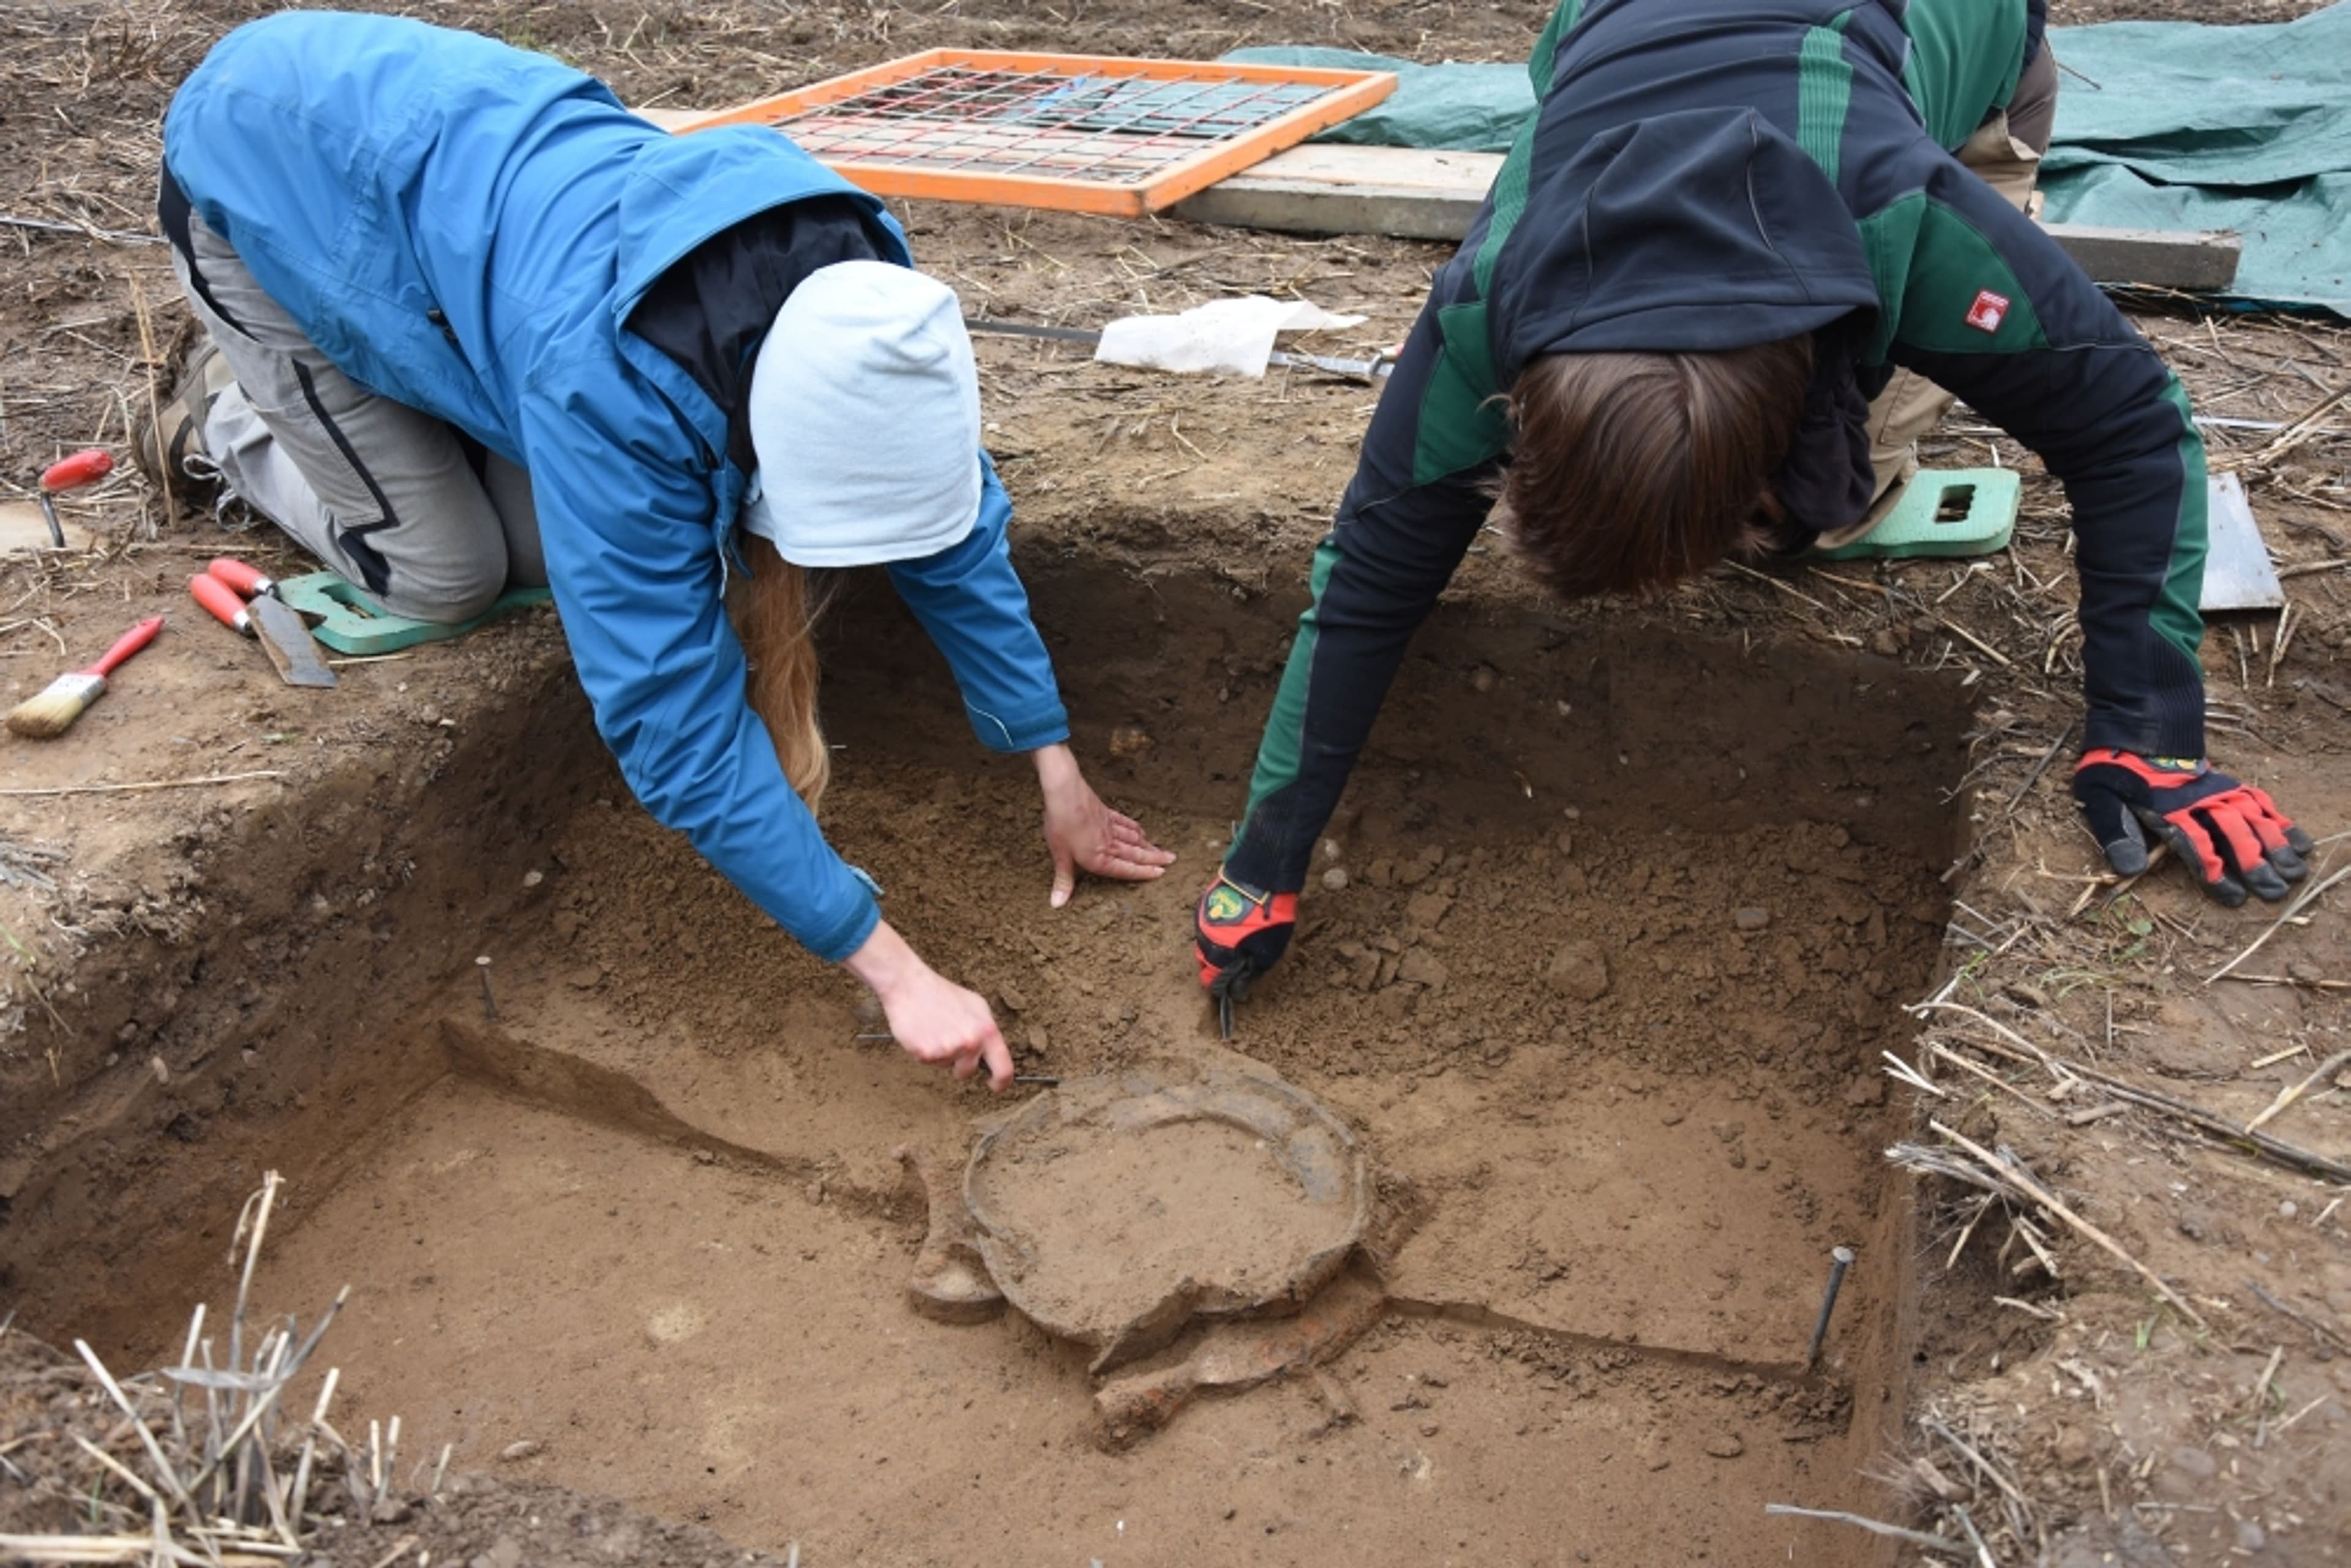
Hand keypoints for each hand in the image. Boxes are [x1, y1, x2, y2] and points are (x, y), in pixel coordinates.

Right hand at [841, 921, 1011, 1089]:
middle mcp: (971, 1043)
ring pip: (946, 1066)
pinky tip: (922, 1032)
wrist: (910, 985)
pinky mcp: (927, 1054)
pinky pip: (928, 1062)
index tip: (993, 1085)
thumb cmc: (943, 994)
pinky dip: (924, 1051)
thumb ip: (986, 1032)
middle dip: (959, 1065)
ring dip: (941, 1054)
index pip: (1004, 1069)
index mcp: (987, 1031)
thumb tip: (992, 1055)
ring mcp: (948, 1050)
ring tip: (934, 1029)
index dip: (1001, 1083)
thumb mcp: (976, 1007)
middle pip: (968, 1072)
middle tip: (948, 1042)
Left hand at [1034, 742, 1174, 907]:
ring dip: (1148, 845)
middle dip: (1154, 859)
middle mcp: (1109, 844)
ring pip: (1134, 839)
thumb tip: (1057, 904)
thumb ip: (1063, 880)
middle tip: (1172, 860)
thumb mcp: (1060, 855)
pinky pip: (1125, 823)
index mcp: (1099, 857)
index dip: (1143, 872)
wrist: (1065, 793)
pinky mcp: (1106, 814)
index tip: (1161, 873)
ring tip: (1161, 850)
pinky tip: (1141, 830)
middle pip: (1136, 853)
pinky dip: (1135, 827)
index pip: (1126, 869)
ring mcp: (1109, 827)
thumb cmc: (1061, 824)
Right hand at [1194, 870, 1297, 997]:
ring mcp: (1202, 920)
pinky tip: (1231, 922)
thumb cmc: (1267, 919)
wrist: (1260, 878)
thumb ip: (1250, 972)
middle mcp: (1204, 940)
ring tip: (1234, 939)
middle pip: (1204, 961)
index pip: (1209, 981)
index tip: (1230, 986)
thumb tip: (1239, 988)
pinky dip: (1216, 928)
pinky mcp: (1204, 903)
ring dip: (1216, 945)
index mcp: (1218, 956)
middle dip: (1217, 965)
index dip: (1220, 986)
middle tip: (1235, 961)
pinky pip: (1207, 924)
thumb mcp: (1267, 953)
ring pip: (1204, 941)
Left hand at [2073, 750, 2312, 906]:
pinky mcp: (2230, 783)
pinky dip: (2281, 821)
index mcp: (2166, 809)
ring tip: (2295, 873)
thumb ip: (2115, 832)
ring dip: (2276, 846)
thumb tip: (2129, 869)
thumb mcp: (2098, 797)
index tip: (2234, 897)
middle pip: (2233, 834)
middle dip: (2255, 864)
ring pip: (2254, 819)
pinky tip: (2300, 842)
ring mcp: (2218, 790)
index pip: (2196, 845)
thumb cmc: (2115, 768)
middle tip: (2274, 892)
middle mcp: (2199, 800)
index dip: (2216, 873)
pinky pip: (2261, 801)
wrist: (2138, 729)